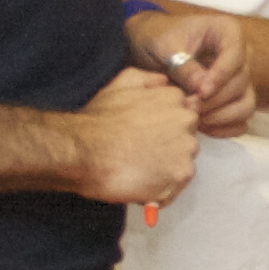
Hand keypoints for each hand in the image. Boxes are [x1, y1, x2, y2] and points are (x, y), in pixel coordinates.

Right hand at [70, 66, 200, 205]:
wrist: (82, 150)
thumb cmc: (98, 120)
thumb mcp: (122, 82)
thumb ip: (150, 79)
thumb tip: (164, 82)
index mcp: (175, 100)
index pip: (183, 116)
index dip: (164, 129)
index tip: (147, 135)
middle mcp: (186, 123)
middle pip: (185, 140)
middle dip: (167, 148)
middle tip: (139, 152)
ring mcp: (185, 151)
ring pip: (181, 164)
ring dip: (163, 169)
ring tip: (136, 168)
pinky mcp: (178, 177)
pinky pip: (173, 188)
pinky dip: (158, 191)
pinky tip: (138, 183)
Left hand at [126, 8, 254, 136]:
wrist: (152, 46)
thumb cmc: (159, 38)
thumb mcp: (165, 46)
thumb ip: (184, 66)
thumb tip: (203, 90)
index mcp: (228, 32)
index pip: (235, 57)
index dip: (221, 77)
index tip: (201, 92)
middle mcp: (241, 55)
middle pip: (241, 83)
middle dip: (216, 100)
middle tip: (189, 106)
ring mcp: (240, 78)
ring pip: (246, 103)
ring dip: (223, 116)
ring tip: (195, 119)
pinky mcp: (234, 98)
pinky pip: (241, 118)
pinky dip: (226, 127)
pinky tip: (203, 128)